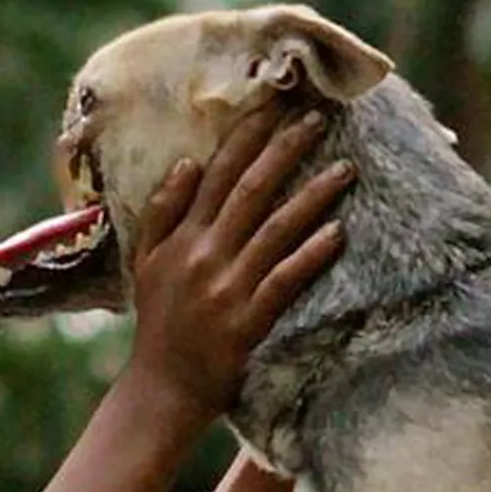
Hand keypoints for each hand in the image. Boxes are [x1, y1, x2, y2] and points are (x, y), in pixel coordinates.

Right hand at [125, 108, 352, 421]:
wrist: (162, 386)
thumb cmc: (158, 323)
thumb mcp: (145, 263)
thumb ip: (162, 212)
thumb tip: (187, 163)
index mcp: (181, 237)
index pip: (216, 174)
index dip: (246, 136)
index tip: (273, 105)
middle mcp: (205, 254)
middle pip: (250, 190)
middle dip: (285, 150)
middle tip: (317, 118)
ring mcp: (228, 287)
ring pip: (276, 229)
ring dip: (312, 196)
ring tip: (345, 169)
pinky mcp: (249, 319)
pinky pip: (286, 279)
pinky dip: (311, 255)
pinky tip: (338, 233)